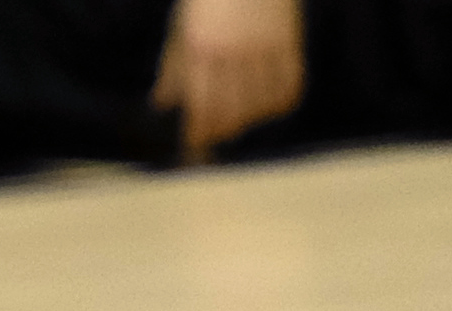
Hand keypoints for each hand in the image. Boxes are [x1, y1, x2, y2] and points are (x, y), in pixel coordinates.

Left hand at [148, 0, 304, 159]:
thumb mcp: (182, 25)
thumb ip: (173, 66)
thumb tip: (162, 104)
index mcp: (199, 47)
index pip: (200, 105)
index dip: (199, 132)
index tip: (197, 143)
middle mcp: (231, 50)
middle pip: (231, 112)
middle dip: (223, 129)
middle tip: (219, 132)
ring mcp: (262, 45)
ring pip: (260, 104)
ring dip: (251, 117)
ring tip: (243, 115)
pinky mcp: (288, 38)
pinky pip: (290, 84)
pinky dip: (280, 102)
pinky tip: (269, 102)